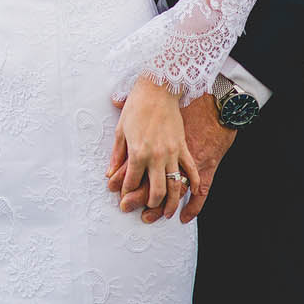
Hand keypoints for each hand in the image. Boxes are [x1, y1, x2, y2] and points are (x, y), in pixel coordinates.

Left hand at [109, 93, 235, 222]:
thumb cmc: (136, 107)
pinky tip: (192, 193)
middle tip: (147, 213)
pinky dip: (192, 183)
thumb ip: (117, 155)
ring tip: (169, 213)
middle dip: (151, 204)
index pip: (132, 181)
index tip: (125, 199)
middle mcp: (155, 155)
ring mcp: (171, 152)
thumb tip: (110, 173)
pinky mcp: (183, 146)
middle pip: (156, 189)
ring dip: (172, 202)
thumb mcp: (120, 130)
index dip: (127, 192)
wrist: (158, 90)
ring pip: (174, 185)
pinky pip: (190, 169)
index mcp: (137, 151)